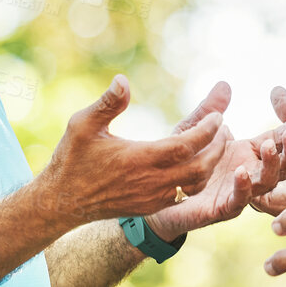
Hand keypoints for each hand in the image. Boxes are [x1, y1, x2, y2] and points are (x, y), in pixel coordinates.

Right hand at [33, 75, 227, 226]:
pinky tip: (199, 162)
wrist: (62, 201)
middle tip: (223, 128)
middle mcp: (150, 182)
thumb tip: (123, 79)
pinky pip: (184, 194)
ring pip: (195, 183)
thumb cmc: (72, 159)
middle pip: (200, 167)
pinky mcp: (151, 207)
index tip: (218, 116)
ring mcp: (153, 197)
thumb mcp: (82, 125)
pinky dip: (197, 178)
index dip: (206, 130)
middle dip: (217, 147)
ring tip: (216, 142)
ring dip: (210, 164)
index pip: (185, 145)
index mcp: (139, 159)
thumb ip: (107, 103)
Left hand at [148, 83, 285, 239]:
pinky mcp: (221, 209)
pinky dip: (243, 187)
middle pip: (283, 167)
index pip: (277, 143)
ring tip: (269, 146)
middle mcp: (249, 175)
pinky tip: (241, 171)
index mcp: (247, 156)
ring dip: (271, 165)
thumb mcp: (193, 130)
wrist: (156, 193)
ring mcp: (238, 194)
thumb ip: (210, 111)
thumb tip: (225, 84)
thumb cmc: (178, 161)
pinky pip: (238, 200)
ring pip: (266, 184)